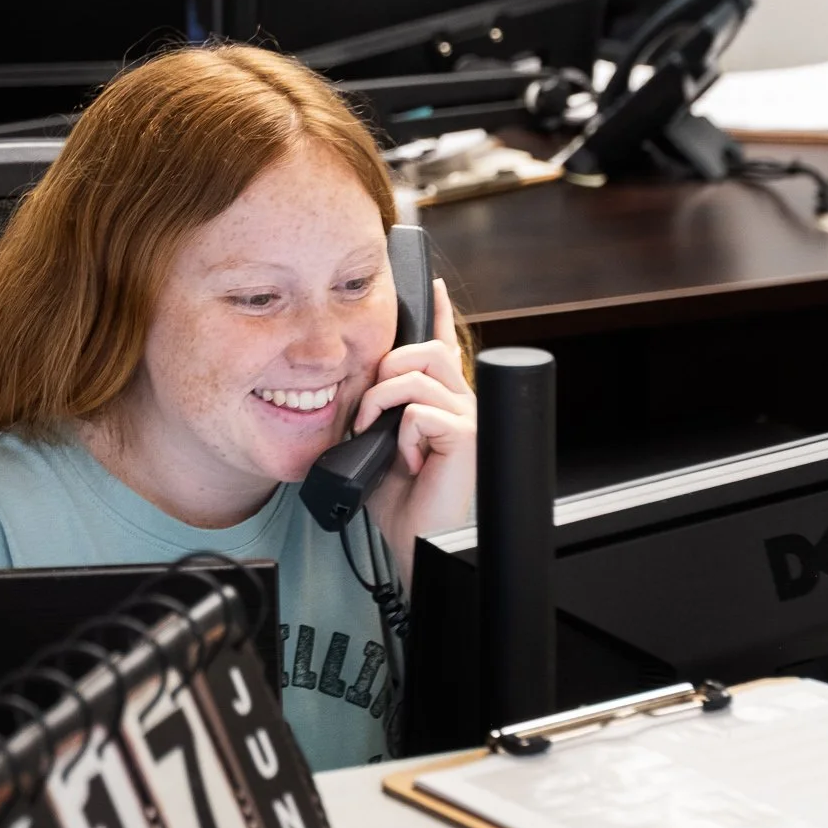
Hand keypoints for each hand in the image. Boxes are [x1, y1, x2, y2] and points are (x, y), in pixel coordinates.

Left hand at [361, 277, 475, 586]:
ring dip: (381, 403)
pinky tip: (408, 463)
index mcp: (442, 402)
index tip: (433, 283)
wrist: (417, 543)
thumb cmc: (401, 502)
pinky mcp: (466, 435)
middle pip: (423, 349)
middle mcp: (462, 402)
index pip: (443, 344)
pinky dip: (401, 437)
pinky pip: (418, 412)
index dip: (439, 311)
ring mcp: (468, 416)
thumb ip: (378, 410)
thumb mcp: (379, 444)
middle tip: (368, 411)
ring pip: (415, 374)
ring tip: (377, 436)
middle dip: (383, 372)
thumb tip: (358, 385)